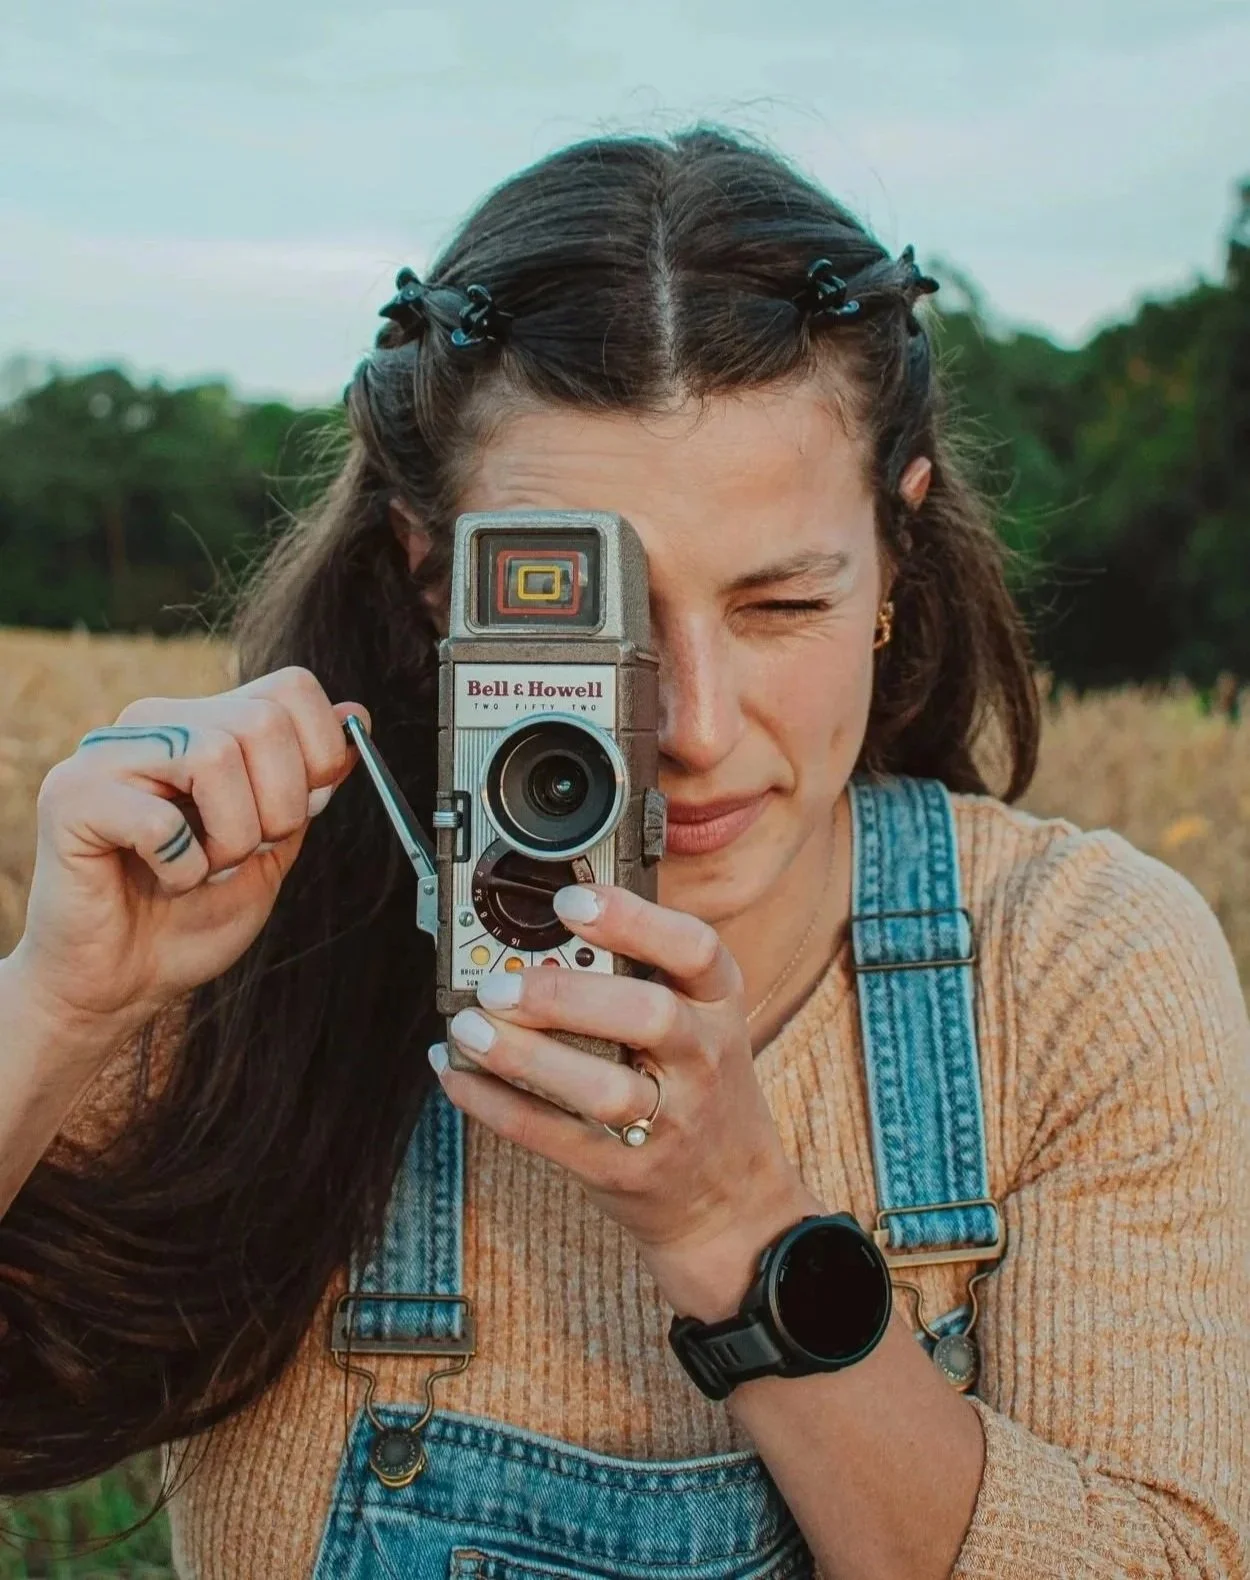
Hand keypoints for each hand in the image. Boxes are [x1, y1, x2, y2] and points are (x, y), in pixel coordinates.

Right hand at [11, 667, 369, 1049]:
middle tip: (243, 854)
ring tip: (203, 869)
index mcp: (207, 725)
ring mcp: (109, 753)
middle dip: (281, 807)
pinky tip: (163, 881)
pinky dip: (181, 868)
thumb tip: (354, 718)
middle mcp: (157, 723)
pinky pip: (160, 819)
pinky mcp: (70, 795)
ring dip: (231, 838)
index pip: (291, 688)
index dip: (322, 751)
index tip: (305, 808)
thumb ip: (309, 785)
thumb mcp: (275, 847)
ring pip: (214, 756)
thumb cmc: (191, 918)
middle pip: (263, 720)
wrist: (122, 984)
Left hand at [432, 882, 824, 1319]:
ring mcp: (669, 1122)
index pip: (695, 949)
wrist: (732, 1203)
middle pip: (649, 1017)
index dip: (633, 920)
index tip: (570, 901)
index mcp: (717, 1005)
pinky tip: (458, 1073)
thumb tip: (548, 920)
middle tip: (500, 983)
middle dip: (566, 996)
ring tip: (468, 1027)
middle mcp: (703, 1059)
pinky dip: (495, 1105)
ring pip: (602, 1089)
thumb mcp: (700, 1022)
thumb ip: (644, 973)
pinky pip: (554, 1138)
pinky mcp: (625, 1171)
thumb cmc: (698, 1088)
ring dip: (525, 1057)